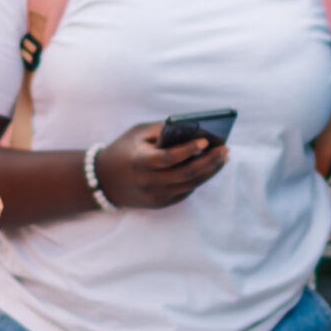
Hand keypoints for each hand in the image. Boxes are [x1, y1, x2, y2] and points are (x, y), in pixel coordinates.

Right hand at [96, 122, 227, 208]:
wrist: (104, 181)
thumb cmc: (124, 150)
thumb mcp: (137, 134)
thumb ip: (163, 130)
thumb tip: (194, 127)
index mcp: (140, 162)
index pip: (169, 158)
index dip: (188, 150)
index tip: (206, 141)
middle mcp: (149, 182)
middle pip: (186, 173)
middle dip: (209, 161)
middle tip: (225, 149)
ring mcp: (156, 196)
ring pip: (191, 184)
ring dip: (210, 170)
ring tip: (224, 156)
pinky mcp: (162, 203)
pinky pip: (186, 190)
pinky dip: (200, 177)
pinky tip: (211, 166)